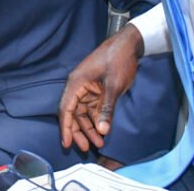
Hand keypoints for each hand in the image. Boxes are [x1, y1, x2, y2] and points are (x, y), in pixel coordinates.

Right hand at [58, 25, 142, 151]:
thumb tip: (102, 130)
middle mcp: (78, 86)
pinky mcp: (96, 89)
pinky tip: (102, 130)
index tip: (66, 142)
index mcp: (76, 83)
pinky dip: (96, 119)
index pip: (66, 109)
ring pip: (83, 112)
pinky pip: (92, 108)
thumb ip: (106, 109)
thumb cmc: (118, 60)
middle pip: (73, 113)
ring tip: (98, 143)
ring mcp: (87, 87)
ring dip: (89, 127)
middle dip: (78, 131)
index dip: (65, 127)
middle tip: (85, 148)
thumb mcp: (113, 86)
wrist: (128, 45)